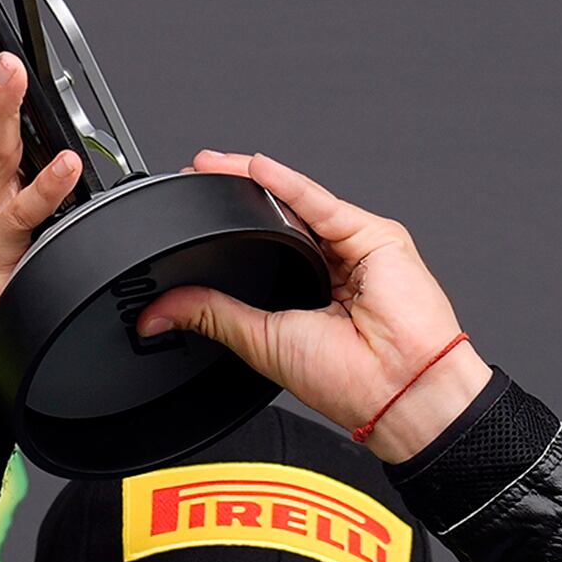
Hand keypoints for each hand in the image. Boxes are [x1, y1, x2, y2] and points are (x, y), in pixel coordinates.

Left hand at [136, 153, 493, 463]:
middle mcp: (331, 270)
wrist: (400, 392)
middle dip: (234, 198)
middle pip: (277, 221)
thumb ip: (214, 316)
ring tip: (211, 168)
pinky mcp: (375, 237)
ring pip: (296, 205)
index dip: (226, 232)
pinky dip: (288, 185)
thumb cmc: (351, 384)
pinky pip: (322, 203)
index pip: (261, 253)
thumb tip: (162, 312)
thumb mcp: (262, 343)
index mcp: (307, 298)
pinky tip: (255, 169)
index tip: (186, 220)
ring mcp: (354, 250)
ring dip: (252, 183)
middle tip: (193, 179)